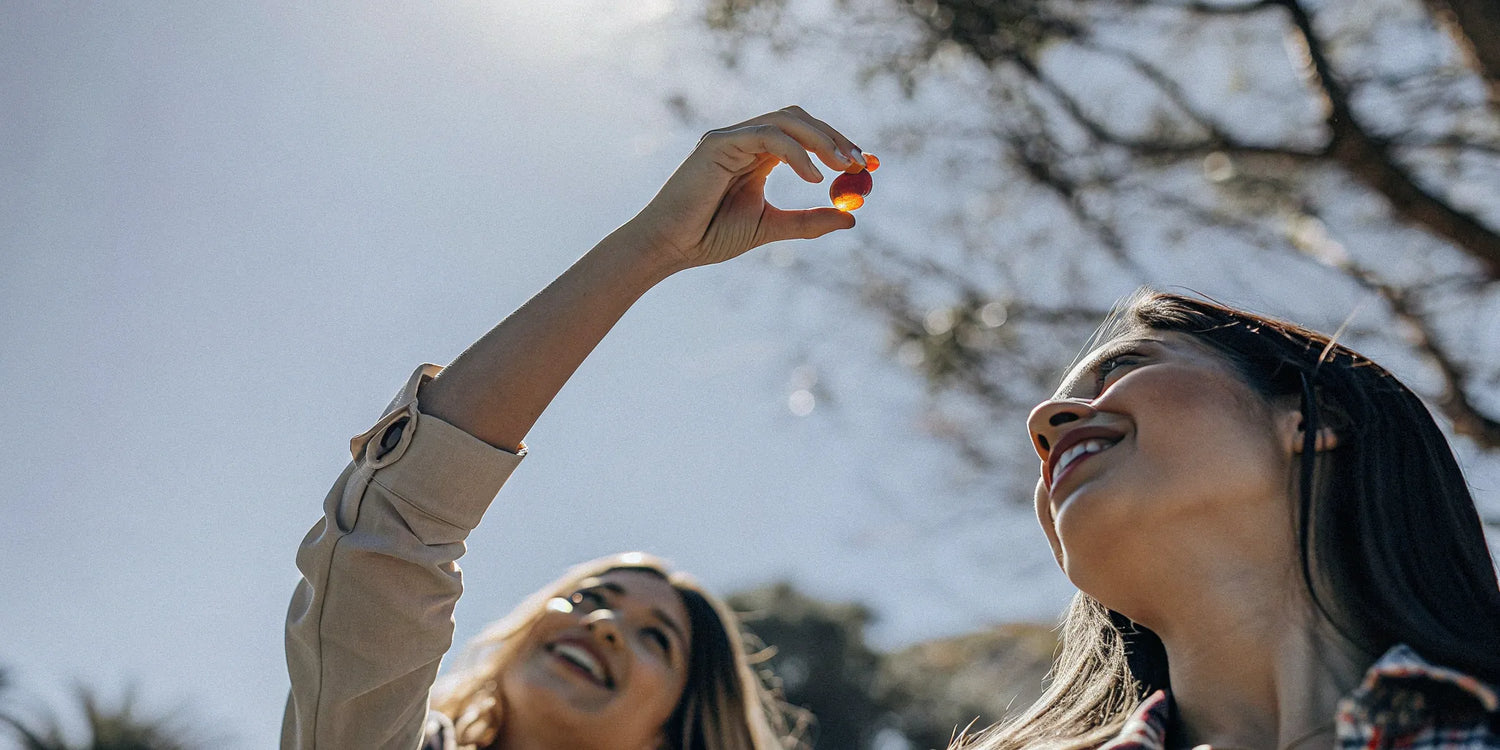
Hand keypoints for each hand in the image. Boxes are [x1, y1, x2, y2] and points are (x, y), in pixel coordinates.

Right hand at [621, 106, 865, 272]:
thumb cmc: (711, 237)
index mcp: (756, 155)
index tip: (867, 163)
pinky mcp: (720, 143)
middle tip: (861, 162)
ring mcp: (731, 137)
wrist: (672, 247)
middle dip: (834, 137)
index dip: (837, 144)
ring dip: (821, 140)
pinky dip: (796, 152)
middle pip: (799, 119)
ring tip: (843, 167)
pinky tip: (813, 178)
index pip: (804, 136)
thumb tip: (852, 217)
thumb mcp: (771, 227)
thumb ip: (808, 220)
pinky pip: (767, 136)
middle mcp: (745, 140)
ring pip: (786, 120)